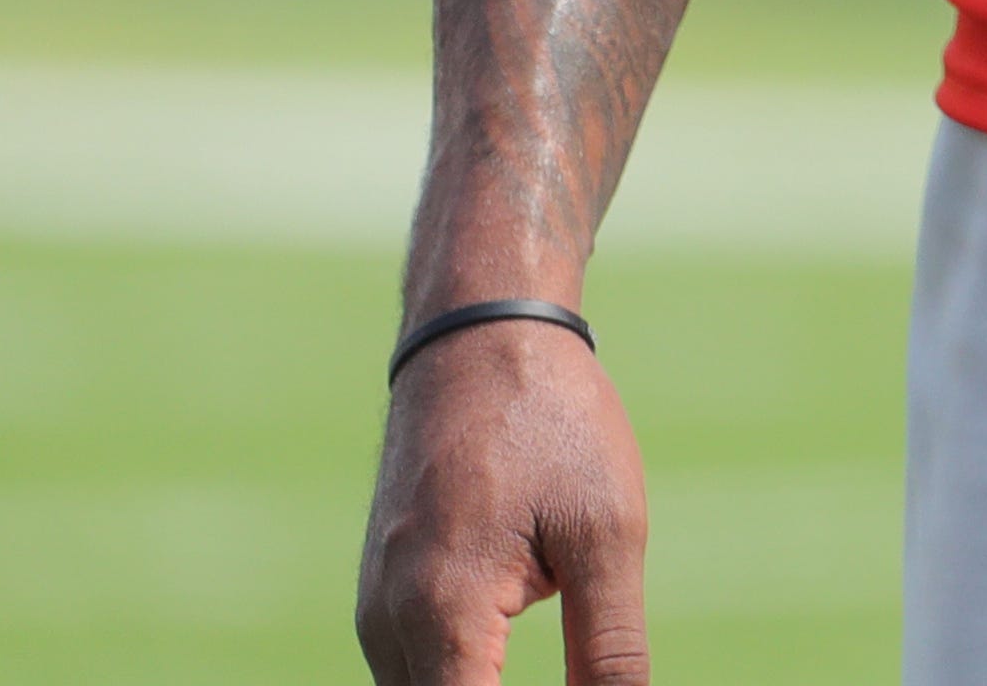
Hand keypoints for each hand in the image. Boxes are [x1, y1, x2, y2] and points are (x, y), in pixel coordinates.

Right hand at [357, 324, 651, 682]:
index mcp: (444, 613)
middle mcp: (388, 625)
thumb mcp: (607, 534)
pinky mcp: (382, 600)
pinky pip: (413, 678)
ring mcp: (375, 614)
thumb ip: (611, 649)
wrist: (478, 335)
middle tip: (589, 681)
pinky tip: (505, 683)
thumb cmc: (553, 422)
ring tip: (577, 674)